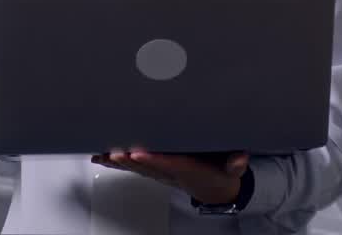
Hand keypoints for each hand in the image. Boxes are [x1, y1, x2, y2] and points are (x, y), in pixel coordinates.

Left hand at [91, 150, 247, 204]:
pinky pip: (133, 167)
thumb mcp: (233, 170)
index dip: (153, 160)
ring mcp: (160, 173)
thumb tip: (240, 160)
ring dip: (119, 162)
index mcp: (188, 169)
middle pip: (147, 166)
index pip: (169, 164)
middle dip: (129, 159)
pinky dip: (116, 163)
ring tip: (103, 155)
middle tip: (113, 152)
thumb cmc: (219, 173)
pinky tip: (101, 158)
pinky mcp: (154, 171)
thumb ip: (236, 164)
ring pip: (137, 168)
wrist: (214, 189)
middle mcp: (170, 173)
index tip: (139, 153)